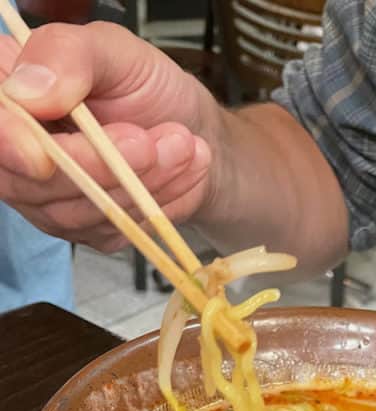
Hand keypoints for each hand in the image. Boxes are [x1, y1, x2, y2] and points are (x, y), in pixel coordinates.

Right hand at [0, 22, 216, 249]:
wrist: (191, 131)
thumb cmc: (145, 86)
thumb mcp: (114, 50)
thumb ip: (68, 56)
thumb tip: (27, 91)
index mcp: (8, 94)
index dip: (7, 146)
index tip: (41, 156)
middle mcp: (16, 151)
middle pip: (28, 181)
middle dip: (95, 166)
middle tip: (146, 141)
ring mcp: (47, 197)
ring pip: (74, 211)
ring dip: (135, 183)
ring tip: (181, 145)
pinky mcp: (85, 230)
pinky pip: (109, 229)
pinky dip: (154, 203)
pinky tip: (183, 171)